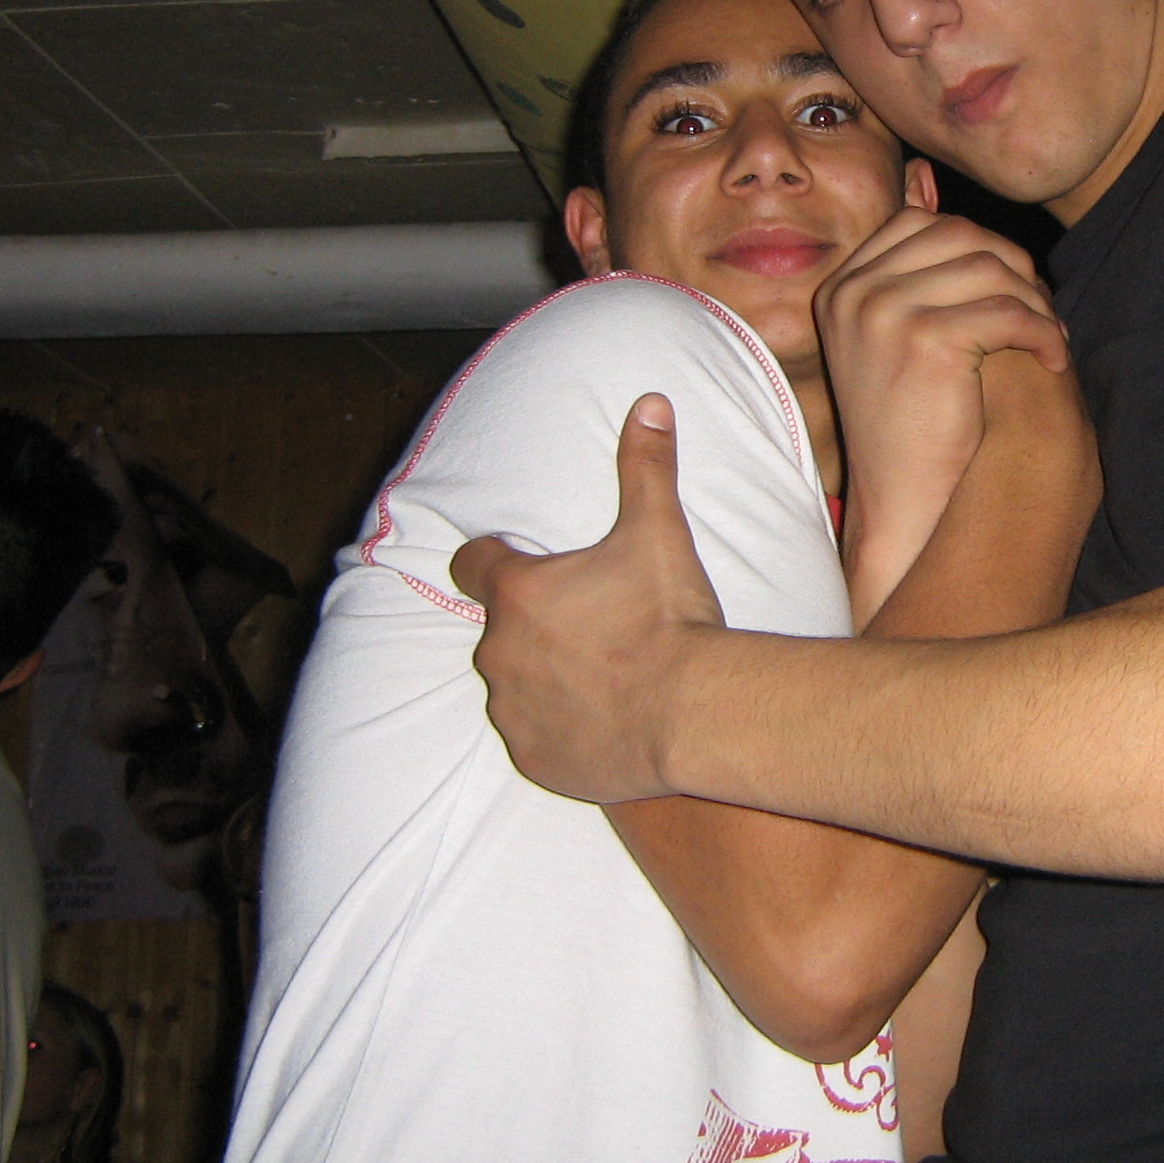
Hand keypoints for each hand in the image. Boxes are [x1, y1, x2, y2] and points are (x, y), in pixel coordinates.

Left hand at [454, 394, 719, 803]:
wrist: (692, 714)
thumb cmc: (668, 619)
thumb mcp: (658, 532)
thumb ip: (645, 466)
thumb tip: (649, 402)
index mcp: (517, 594)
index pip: (471, 563)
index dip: (493, 557)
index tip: (517, 558)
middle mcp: (499, 653)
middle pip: (499, 629)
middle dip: (534, 623)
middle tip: (591, 622)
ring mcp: (513, 712)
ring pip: (514, 686)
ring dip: (543, 676)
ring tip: (601, 674)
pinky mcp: (534, 760)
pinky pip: (533, 739)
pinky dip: (558, 729)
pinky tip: (603, 720)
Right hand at [815, 208, 1069, 609]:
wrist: (902, 505)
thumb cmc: (911, 427)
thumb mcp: (897, 333)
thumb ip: (911, 262)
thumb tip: (922, 175)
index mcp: (842, 286)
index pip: (923, 223)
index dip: (979, 249)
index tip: (1008, 294)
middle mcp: (854, 292)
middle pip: (962, 236)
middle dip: (1014, 271)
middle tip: (1040, 317)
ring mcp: (884, 311)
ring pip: (992, 270)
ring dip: (1035, 305)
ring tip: (1048, 343)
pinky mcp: (925, 339)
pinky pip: (1010, 312)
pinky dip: (1043, 335)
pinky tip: (1051, 363)